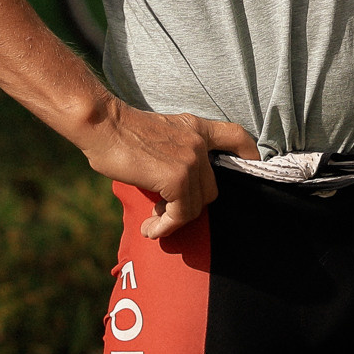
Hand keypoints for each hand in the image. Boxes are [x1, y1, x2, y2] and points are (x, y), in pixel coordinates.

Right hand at [76, 100, 259, 239]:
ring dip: (173, 220)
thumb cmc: (121, 132)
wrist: (103, 125)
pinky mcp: (178, 178)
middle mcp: (199, 143)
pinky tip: (150, 229)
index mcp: (196, 127)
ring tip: (154, 224)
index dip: (248, 155)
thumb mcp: (160, 134)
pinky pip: (181, 214)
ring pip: (196, 206)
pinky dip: (166, 226)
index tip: (250, 168)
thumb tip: (175, 186)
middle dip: (189, 206)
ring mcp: (191, 160)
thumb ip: (177, 152)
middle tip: (163, 211)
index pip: (236, 136)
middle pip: (211, 189)